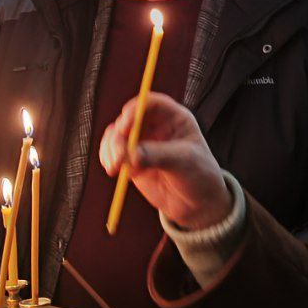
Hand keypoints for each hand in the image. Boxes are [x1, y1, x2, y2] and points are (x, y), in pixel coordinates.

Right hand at [98, 92, 231, 229]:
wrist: (198, 203)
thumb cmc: (200, 176)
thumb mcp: (184, 162)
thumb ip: (157, 155)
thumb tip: (130, 156)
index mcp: (174, 118)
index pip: (151, 103)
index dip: (135, 111)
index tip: (125, 128)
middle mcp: (156, 126)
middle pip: (128, 119)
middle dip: (119, 135)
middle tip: (119, 156)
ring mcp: (142, 143)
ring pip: (116, 135)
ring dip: (110, 148)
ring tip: (114, 167)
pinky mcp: (132, 160)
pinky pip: (112, 152)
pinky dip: (107, 158)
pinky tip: (112, 169)